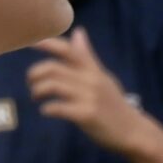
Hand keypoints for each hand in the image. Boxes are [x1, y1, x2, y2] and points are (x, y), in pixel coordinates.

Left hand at [26, 29, 142, 151]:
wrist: (132, 130)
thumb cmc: (114, 103)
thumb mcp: (102, 77)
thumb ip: (87, 56)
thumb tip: (79, 31)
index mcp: (92, 69)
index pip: (67, 50)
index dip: (47, 44)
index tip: (29, 43)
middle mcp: (90, 79)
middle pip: (53, 68)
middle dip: (35, 74)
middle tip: (31, 83)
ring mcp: (89, 97)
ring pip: (52, 85)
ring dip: (38, 90)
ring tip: (36, 97)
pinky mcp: (86, 114)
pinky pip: (59, 107)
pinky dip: (47, 109)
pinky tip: (46, 111)